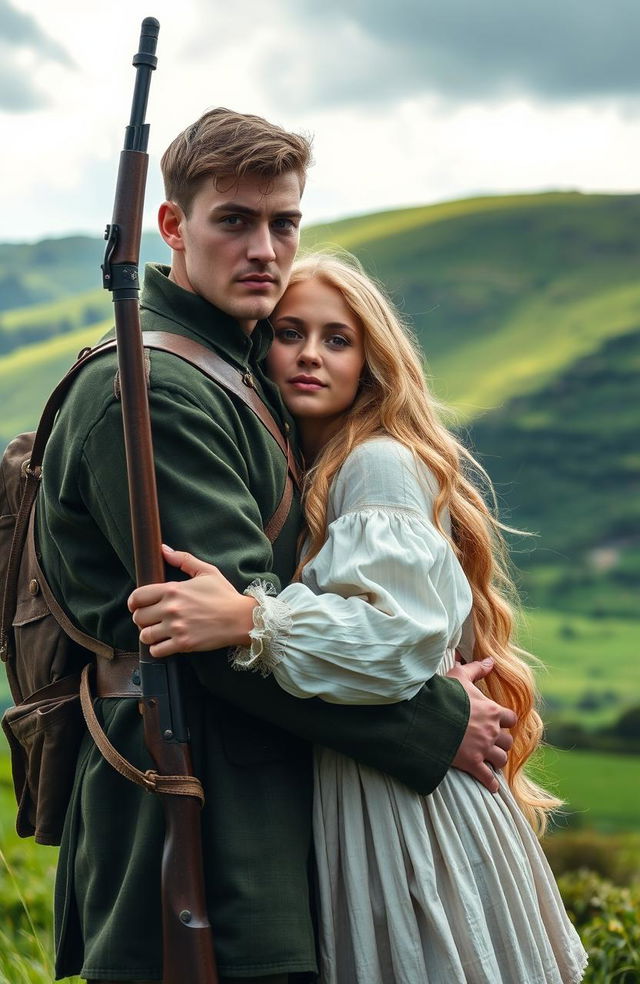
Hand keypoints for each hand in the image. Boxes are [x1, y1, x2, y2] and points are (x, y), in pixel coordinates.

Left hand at [127, 545, 256, 657]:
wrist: (241, 618)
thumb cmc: (224, 594)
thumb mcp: (206, 571)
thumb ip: (183, 559)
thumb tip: (163, 549)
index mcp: (173, 589)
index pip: (138, 596)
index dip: (133, 602)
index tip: (136, 606)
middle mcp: (171, 608)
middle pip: (138, 617)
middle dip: (141, 619)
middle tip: (150, 620)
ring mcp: (176, 627)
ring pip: (145, 635)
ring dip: (148, 635)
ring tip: (157, 633)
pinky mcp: (183, 644)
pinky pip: (156, 651)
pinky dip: (157, 649)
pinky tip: (164, 644)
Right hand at [447, 657, 516, 792]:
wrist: (429, 718)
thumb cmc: (444, 696)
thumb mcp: (459, 676)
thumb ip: (477, 668)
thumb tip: (491, 660)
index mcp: (492, 711)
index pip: (511, 719)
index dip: (506, 721)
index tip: (500, 723)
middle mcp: (491, 731)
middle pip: (508, 742)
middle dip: (502, 743)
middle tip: (493, 743)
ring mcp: (483, 749)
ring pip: (501, 760)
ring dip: (497, 760)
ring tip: (491, 761)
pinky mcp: (472, 764)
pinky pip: (488, 778)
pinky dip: (491, 783)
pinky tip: (492, 786)